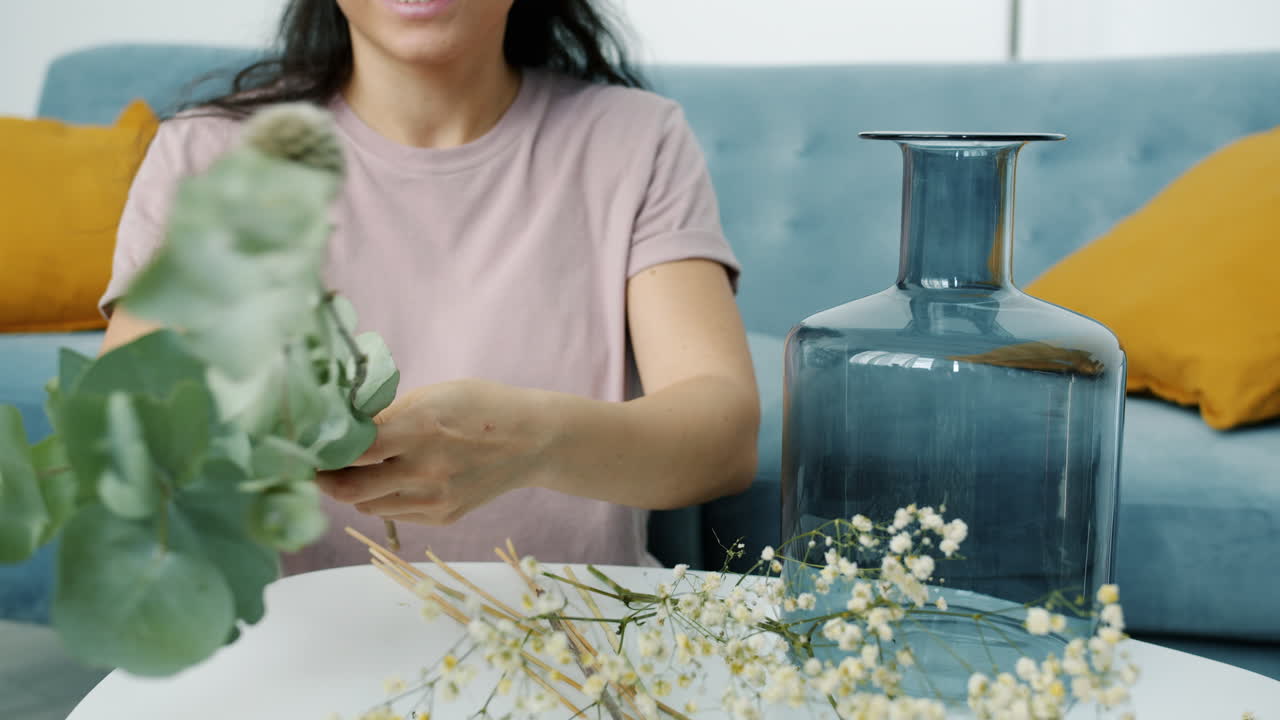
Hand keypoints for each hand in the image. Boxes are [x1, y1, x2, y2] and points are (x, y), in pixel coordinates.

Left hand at [315, 379, 551, 524]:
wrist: (533, 441)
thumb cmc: (481, 407)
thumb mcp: (434, 395)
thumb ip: (387, 415)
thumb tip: (340, 428)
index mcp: (422, 428)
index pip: (353, 450)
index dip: (323, 452)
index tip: (308, 445)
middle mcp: (426, 470)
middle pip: (350, 490)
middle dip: (326, 479)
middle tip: (316, 465)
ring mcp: (435, 499)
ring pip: (368, 505)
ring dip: (354, 489)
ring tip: (357, 468)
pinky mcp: (442, 517)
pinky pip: (394, 512)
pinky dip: (383, 497)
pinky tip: (394, 477)